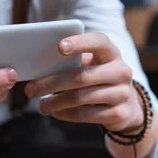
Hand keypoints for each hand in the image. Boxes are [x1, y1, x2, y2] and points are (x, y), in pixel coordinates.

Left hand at [25, 33, 143, 132]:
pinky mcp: (119, 114)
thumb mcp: (92, 66)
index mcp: (111, 53)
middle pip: (81, 76)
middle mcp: (121, 71)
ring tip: (41, 105)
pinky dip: (65, 114)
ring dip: (56, 102)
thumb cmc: (98, 79)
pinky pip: (85, 115)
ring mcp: (122, 94)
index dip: (79, 43)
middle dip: (52, 82)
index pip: (98, 42)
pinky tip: (55, 112)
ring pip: (81, 97)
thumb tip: (39, 67)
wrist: (127, 105)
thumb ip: (73, 63)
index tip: (59, 47)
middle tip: (31, 89)